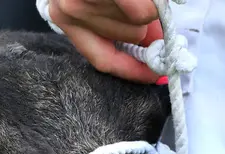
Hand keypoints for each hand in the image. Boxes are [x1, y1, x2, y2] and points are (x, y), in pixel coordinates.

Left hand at [49, 0, 163, 82]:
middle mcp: (69, 10)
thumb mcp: (101, 3)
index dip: (133, 71)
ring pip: (140, 19)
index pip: (102, 59)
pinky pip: (142, 10)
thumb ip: (120, 25)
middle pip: (129, 35)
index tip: (157, 75)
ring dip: (149, 3)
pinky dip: (152, 1)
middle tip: (149, 3)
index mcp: (67, 19)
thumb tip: (152, 46)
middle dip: (147, 21)